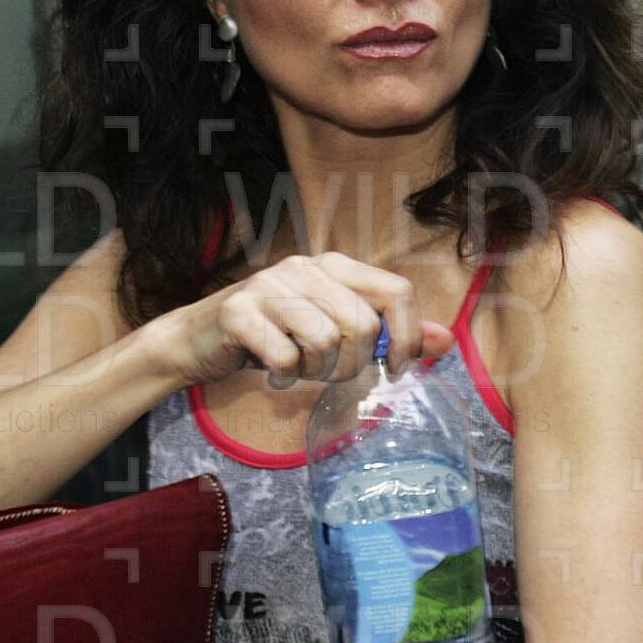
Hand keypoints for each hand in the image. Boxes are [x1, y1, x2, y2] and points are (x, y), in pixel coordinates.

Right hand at [152, 252, 453, 389]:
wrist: (196, 340)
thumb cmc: (275, 336)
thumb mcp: (335, 330)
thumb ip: (388, 332)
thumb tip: (445, 340)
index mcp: (335, 266)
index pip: (397, 291)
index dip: (407, 336)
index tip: (397, 368)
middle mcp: (304, 268)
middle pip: (363, 324)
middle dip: (354, 364)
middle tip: (331, 374)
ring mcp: (268, 286)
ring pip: (325, 340)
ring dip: (318, 372)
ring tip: (300, 370)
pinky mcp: (237, 312)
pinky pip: (285, 356)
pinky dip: (286, 376)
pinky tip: (275, 373)